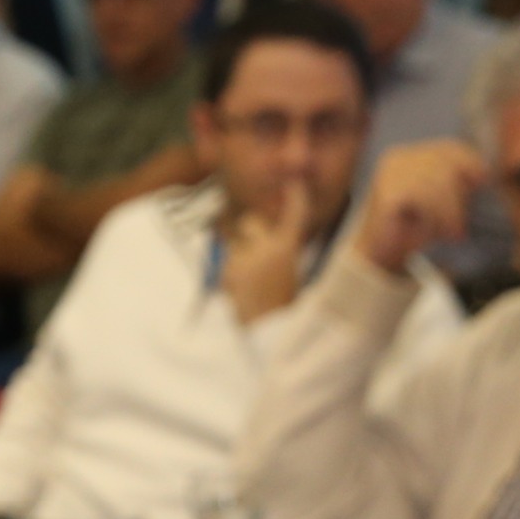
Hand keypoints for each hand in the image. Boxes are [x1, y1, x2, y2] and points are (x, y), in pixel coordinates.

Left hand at [220, 178, 315, 323]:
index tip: (294, 185)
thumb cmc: (284, 309)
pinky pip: (224, 264)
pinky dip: (229, 275)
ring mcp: (244, 258)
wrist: (269, 333)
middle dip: (251, 232)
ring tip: (250, 282)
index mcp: (289, 248)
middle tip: (256, 253)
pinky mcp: (227, 272)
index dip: (294, 197)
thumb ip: (283, 253)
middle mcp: (267, 247)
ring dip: (238, 256)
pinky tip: (240, 292)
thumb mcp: (294, 276)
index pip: (294, 213)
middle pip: (250, 221)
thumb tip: (275, 242)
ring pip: (233, 244)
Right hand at [352, 141, 485, 276]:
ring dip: (450, 212)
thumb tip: (485, 174)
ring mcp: (390, 173)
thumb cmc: (410, 230)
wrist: (377, 257)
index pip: (448, 148)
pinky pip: (424, 196)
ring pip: (438, 182)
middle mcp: (398, 158)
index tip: (483, 182)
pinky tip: (433, 233)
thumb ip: (455, 185)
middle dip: (459, 197)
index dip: (470, 162)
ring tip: (449, 233)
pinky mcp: (387, 191)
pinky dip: (435, 216)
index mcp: (410, 156)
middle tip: (459, 227)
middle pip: (446, 165)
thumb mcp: (439, 203)